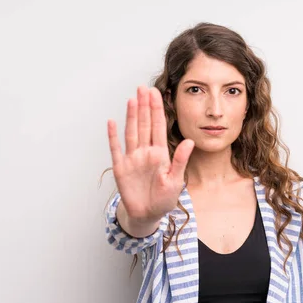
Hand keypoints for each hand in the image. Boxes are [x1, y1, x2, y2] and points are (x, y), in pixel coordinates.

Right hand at [107, 86, 194, 222]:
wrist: (148, 215)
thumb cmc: (163, 199)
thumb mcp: (175, 180)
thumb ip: (180, 160)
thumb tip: (189, 142)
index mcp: (160, 154)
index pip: (158, 127)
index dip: (157, 110)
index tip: (156, 93)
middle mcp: (145, 152)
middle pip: (144, 125)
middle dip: (144, 106)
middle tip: (143, 87)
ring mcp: (132, 159)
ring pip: (131, 132)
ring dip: (131, 116)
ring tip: (132, 99)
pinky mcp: (121, 168)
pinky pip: (116, 149)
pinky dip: (113, 136)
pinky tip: (112, 122)